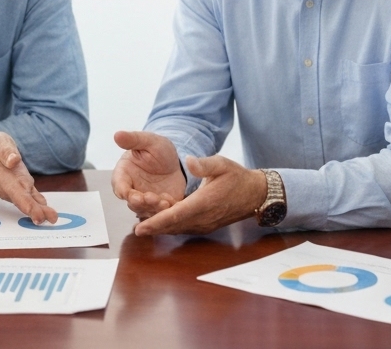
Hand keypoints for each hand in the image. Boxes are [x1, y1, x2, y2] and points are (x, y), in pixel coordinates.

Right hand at [0, 133, 58, 224]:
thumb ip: (5, 150)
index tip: (37, 215)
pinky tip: (49, 213)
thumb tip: (14, 160)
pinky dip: (40, 205)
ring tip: (53, 218)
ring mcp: (17, 189)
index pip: (16, 193)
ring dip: (41, 211)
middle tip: (52, 219)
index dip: (27, 204)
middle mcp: (11, 188)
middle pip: (25, 201)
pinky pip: (32, 198)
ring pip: (30, 202)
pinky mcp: (23, 187)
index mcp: (3, 177)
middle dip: (36, 211)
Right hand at [111, 131, 187, 218]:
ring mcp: (147, 201)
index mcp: (125, 175)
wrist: (177, 161)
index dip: (122, 191)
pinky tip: (171, 202)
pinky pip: (162, 214)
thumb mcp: (148, 141)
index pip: (119, 186)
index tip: (127, 194)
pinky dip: (165, 211)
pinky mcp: (161, 207)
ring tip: (164, 202)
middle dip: (140, 202)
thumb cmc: (157, 149)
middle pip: (132, 202)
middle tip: (151, 198)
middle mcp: (133, 190)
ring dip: (153, 208)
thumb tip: (117, 134)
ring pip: (146, 210)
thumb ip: (133, 140)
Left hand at [133, 155, 266, 235]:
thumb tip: (188, 161)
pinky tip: (161, 225)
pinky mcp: (206, 225)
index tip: (141, 227)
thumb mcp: (222, 164)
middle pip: (174, 226)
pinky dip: (172, 228)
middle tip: (136, 229)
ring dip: (162, 229)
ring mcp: (205, 224)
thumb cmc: (237, 177)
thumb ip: (204, 164)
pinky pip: (185, 228)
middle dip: (154, 228)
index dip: (157, 221)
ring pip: (179, 229)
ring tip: (144, 227)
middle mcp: (203, 217)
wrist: (254, 194)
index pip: (176, 215)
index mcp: (204, 202)